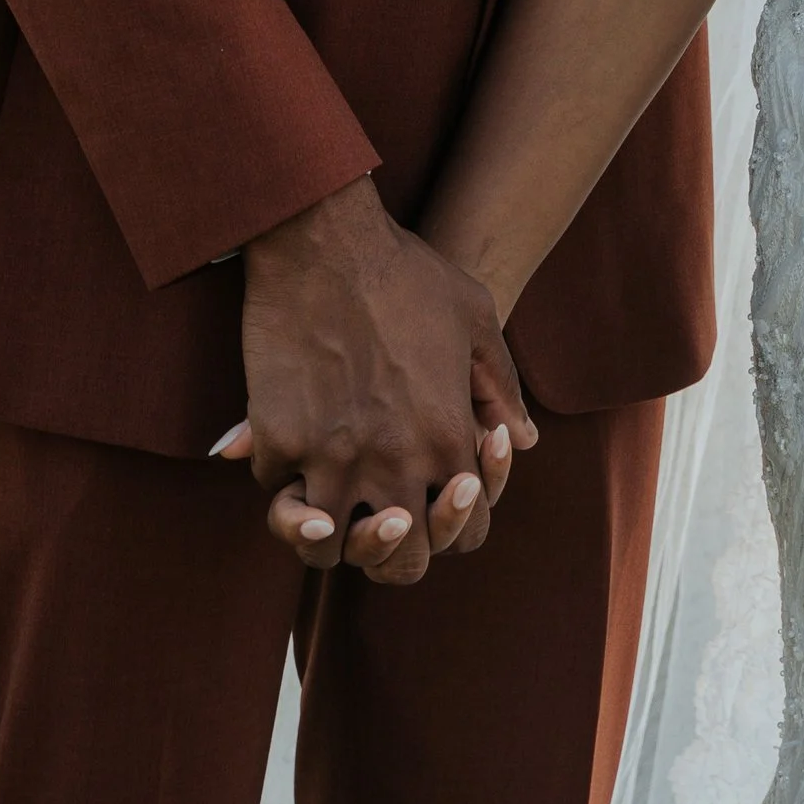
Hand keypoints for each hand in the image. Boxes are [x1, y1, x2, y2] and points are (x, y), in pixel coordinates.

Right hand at [239, 177, 534, 583]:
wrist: (327, 239)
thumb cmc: (408, 272)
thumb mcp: (476, 319)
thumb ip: (500, 388)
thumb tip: (525, 439)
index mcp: (448, 441)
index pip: (465, 536)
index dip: (451, 531)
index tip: (430, 508)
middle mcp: (395, 464)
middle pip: (400, 563)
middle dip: (392, 553)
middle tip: (378, 525)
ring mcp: (332, 459)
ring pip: (326, 549)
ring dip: (328, 536)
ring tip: (326, 514)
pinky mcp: (279, 440)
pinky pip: (277, 492)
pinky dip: (282, 484)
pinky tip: (289, 459)